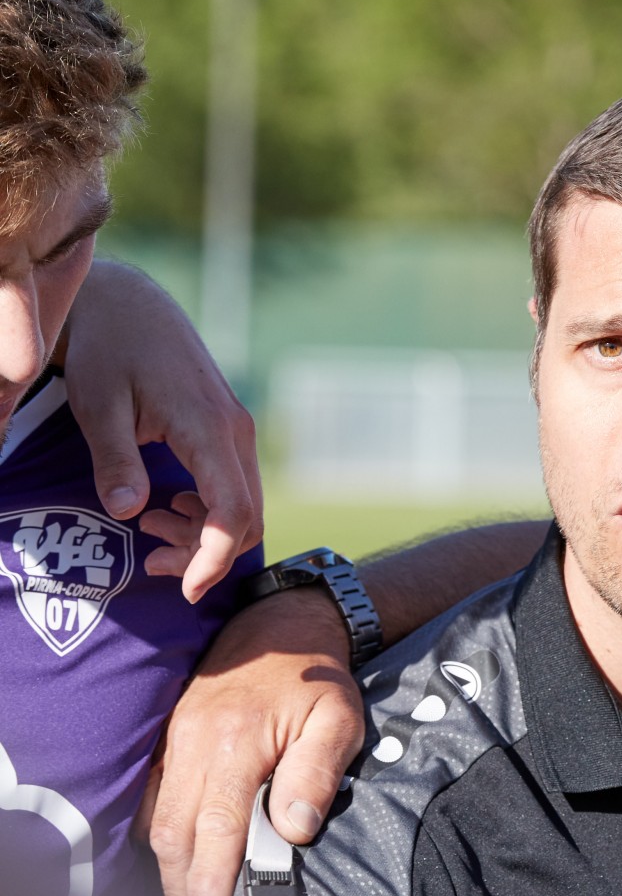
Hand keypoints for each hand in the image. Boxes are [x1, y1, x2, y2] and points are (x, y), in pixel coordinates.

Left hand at [61, 259, 261, 602]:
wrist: (128, 304)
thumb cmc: (108, 350)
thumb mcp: (98, 405)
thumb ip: (116, 461)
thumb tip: (132, 514)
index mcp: (209, 428)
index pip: (235, 511)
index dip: (216, 559)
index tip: (187, 591)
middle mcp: (235, 433)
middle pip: (248, 517)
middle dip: (207, 554)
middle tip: (151, 564)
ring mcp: (236, 432)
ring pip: (244, 506)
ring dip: (206, 535)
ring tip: (150, 533)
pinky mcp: (226, 432)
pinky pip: (234, 487)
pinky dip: (208, 513)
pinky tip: (166, 508)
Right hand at [139, 588, 363, 895]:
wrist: (282, 625)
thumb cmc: (315, 679)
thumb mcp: (338, 720)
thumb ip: (315, 773)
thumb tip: (294, 831)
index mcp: (236, 742)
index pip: (216, 825)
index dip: (209, 877)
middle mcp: (194, 743)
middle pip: (174, 830)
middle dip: (179, 885)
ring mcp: (174, 739)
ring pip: (156, 816)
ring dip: (166, 864)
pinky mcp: (168, 737)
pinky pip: (151, 792)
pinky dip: (158, 829)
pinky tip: (173, 856)